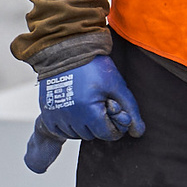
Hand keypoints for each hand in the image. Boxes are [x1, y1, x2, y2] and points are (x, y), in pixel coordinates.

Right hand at [23, 57, 146, 173]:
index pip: (108, 135)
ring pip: (77, 134)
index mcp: (89, 112)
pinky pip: (61, 130)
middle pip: (93, 135)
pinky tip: (74, 107)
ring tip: (85, 102)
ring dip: (84, 124)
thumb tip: (138, 133)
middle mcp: (71, 118)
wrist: (67, 50)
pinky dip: (69, 123)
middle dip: (99, 123)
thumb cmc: (94, 66)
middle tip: (98, 102)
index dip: (115, 124)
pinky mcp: (47, 114)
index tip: (112, 107)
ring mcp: (57, 116)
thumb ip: (130, 110)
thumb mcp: (117, 86)